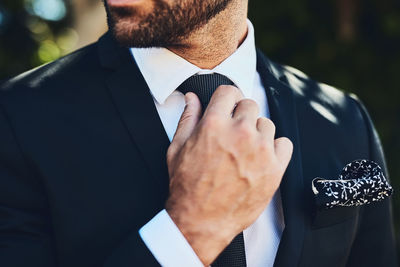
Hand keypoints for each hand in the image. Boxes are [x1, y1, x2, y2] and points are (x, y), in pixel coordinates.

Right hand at [166, 85, 292, 265]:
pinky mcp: (275, 168)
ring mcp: (260, 150)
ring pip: (267, 124)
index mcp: (214, 124)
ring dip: (257, 132)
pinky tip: (261, 157)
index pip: (229, 92)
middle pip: (250, 105)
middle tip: (233, 132)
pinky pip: (284, 144)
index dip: (226, 99)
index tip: (228, 106)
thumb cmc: (188, 187)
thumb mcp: (177, 148)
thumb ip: (188, 118)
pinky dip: (275, 148)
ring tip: (245, 149)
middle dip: (240, 115)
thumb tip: (193, 98)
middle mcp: (240, 133)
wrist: (201, 220)